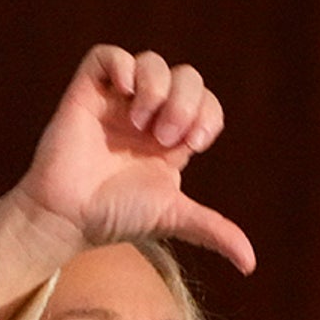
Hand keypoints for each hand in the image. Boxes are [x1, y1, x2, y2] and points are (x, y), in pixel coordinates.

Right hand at [0, 46, 254, 314]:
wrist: (68, 218)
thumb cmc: (115, 218)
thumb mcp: (173, 218)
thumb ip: (213, 231)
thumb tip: (250, 264)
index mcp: (172, 138)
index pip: (207, 102)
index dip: (208, 113)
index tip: (193, 143)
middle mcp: (148, 114)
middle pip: (187, 76)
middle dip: (185, 102)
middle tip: (165, 136)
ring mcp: (117, 101)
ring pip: (152, 62)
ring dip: (157, 88)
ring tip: (142, 123)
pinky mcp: (87, 92)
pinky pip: (108, 55)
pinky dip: (122, 66)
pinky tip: (123, 94)